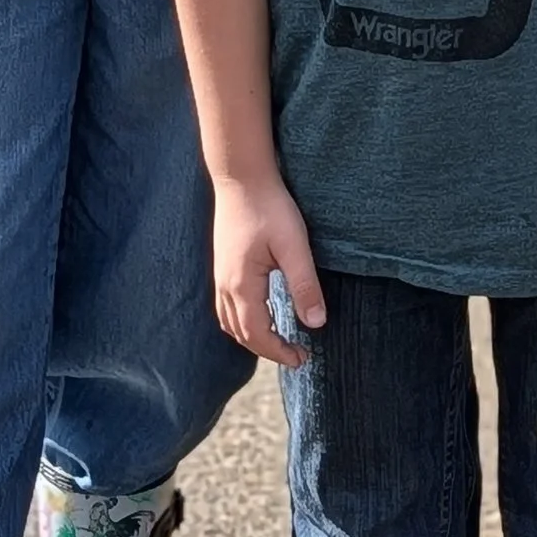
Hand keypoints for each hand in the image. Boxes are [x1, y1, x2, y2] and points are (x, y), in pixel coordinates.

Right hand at [211, 174, 325, 366]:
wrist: (241, 177)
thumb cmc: (269, 208)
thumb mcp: (294, 246)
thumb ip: (304, 285)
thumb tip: (316, 323)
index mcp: (242, 285)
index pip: (258, 334)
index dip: (279, 352)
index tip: (302, 359)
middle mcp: (226, 286)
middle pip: (240, 333)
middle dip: (267, 349)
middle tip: (296, 355)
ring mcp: (220, 276)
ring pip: (229, 322)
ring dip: (252, 338)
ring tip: (277, 341)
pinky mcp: (222, 265)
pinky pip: (227, 307)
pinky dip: (242, 321)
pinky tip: (258, 314)